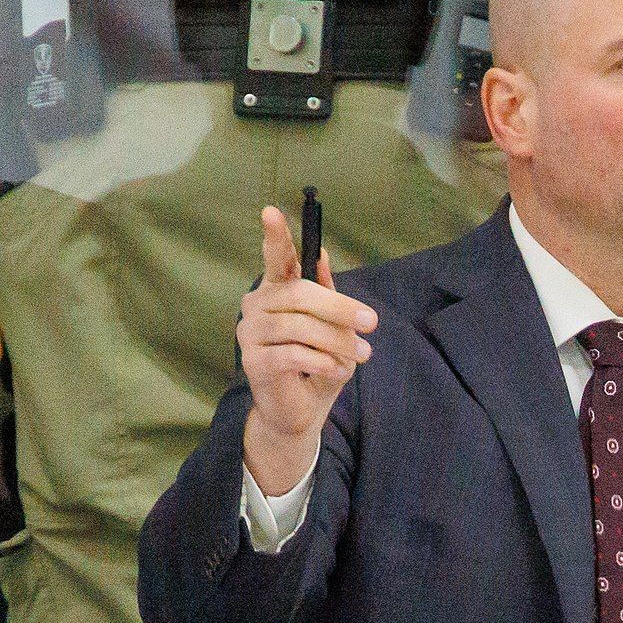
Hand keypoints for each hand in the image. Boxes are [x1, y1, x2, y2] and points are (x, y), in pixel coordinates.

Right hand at [239, 207, 377, 490]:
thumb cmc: (317, 365)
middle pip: (300, 294)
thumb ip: (326, 295)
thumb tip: (321, 255)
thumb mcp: (331, 329)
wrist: (300, 412)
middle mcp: (257, 306)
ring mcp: (250, 333)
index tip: (271, 210)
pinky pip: (292, 353)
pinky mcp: (252, 362)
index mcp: (277, 291)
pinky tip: (336, 369)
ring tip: (361, 354)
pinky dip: (321, 360)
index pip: (275, 258)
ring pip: (299, 326)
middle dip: (340, 308)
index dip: (274, 236)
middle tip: (371, 324)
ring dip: (336, 340)